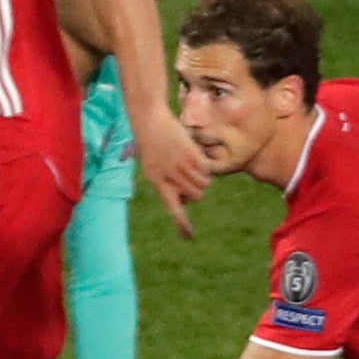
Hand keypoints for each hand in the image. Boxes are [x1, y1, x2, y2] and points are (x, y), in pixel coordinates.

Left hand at [133, 106, 211, 237]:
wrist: (150, 122)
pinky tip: (194, 156)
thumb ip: (168, 185)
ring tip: (190, 165)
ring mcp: (180, 166)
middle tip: (189, 176)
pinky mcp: (190, 154)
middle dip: (197, 190)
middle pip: (197, 196)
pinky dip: (206, 165)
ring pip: (204, 184)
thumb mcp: (154, 169)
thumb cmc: (153, 147)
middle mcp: (170, 177)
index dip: (182, 224)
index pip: (172, 209)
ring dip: (203, 178)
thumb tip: (185, 201)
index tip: (190, 237)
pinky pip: (207, 169)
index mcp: (158, 183)